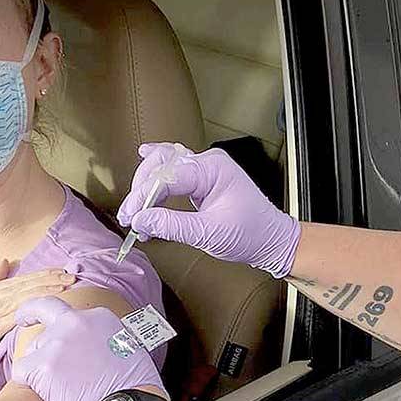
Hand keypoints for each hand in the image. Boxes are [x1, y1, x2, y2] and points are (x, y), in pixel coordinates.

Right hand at [0, 259, 77, 389]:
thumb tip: (5, 262)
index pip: (13, 282)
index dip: (38, 276)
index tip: (62, 271)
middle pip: (16, 288)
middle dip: (45, 281)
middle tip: (71, 274)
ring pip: (12, 302)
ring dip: (38, 294)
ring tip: (61, 288)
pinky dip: (18, 316)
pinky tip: (34, 309)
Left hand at [11, 300, 166, 400]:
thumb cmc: (137, 390)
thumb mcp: (132, 349)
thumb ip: (108, 340)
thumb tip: (101, 347)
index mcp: (99, 317)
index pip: (67, 314)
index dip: (56, 321)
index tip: (42, 318)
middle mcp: (76, 322)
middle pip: (43, 323)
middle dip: (34, 328)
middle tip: (27, 331)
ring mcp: (57, 343)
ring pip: (31, 352)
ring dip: (39, 370)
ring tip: (61, 392)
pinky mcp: (42, 366)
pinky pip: (20, 372)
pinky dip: (29, 386)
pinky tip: (48, 397)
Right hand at [116, 144, 299, 277]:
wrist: (271, 241)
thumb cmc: (250, 235)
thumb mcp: (208, 234)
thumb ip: (172, 225)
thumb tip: (140, 220)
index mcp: (213, 169)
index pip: (167, 176)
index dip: (144, 196)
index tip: (131, 217)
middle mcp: (208, 163)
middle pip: (161, 164)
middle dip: (142, 190)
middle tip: (129, 216)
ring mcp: (205, 169)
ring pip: (164, 165)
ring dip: (146, 185)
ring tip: (134, 211)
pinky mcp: (202, 180)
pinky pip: (173, 173)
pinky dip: (156, 178)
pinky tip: (142, 159)